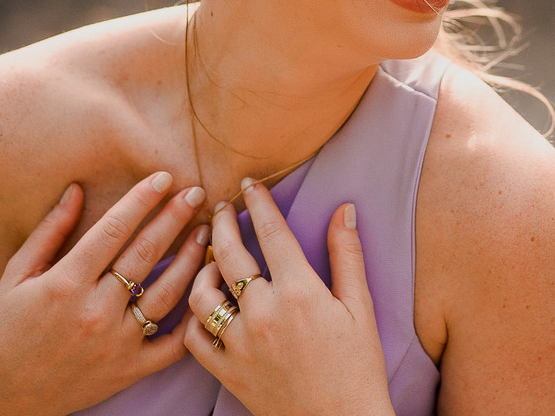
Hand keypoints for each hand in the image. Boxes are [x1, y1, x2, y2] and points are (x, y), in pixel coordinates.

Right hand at [0, 173, 208, 414]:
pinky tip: (208, 287)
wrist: (4, 398)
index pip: (114, 229)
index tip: (163, 176)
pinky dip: (196, 315)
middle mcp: (95, 312)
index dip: (142, 199)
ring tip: (206, 232)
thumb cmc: (5, 331)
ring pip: (169, 292)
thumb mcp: (15, 277)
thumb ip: (49, 232)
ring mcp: (117, 342)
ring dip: (192, 258)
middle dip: (175, 217)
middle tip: (196, 191)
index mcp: (65, 284)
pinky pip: (176, 342)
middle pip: (147, 254)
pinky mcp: (131, 369)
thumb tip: (76, 189)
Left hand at [185, 178, 393, 415]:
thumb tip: (344, 209)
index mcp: (299, 292)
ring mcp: (240, 344)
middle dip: (221, 222)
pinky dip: (195, 317)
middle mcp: (263, 313)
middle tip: (220, 207)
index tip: (250, 184)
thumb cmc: (358, 367)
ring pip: (202, 293)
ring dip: (202, 268)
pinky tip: (205, 305)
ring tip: (210, 257)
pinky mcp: (226, 372)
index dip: (258, 201)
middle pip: (228, 252)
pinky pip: (194, 337)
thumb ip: (347, 255)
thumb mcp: (360, 307)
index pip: (270, 231)